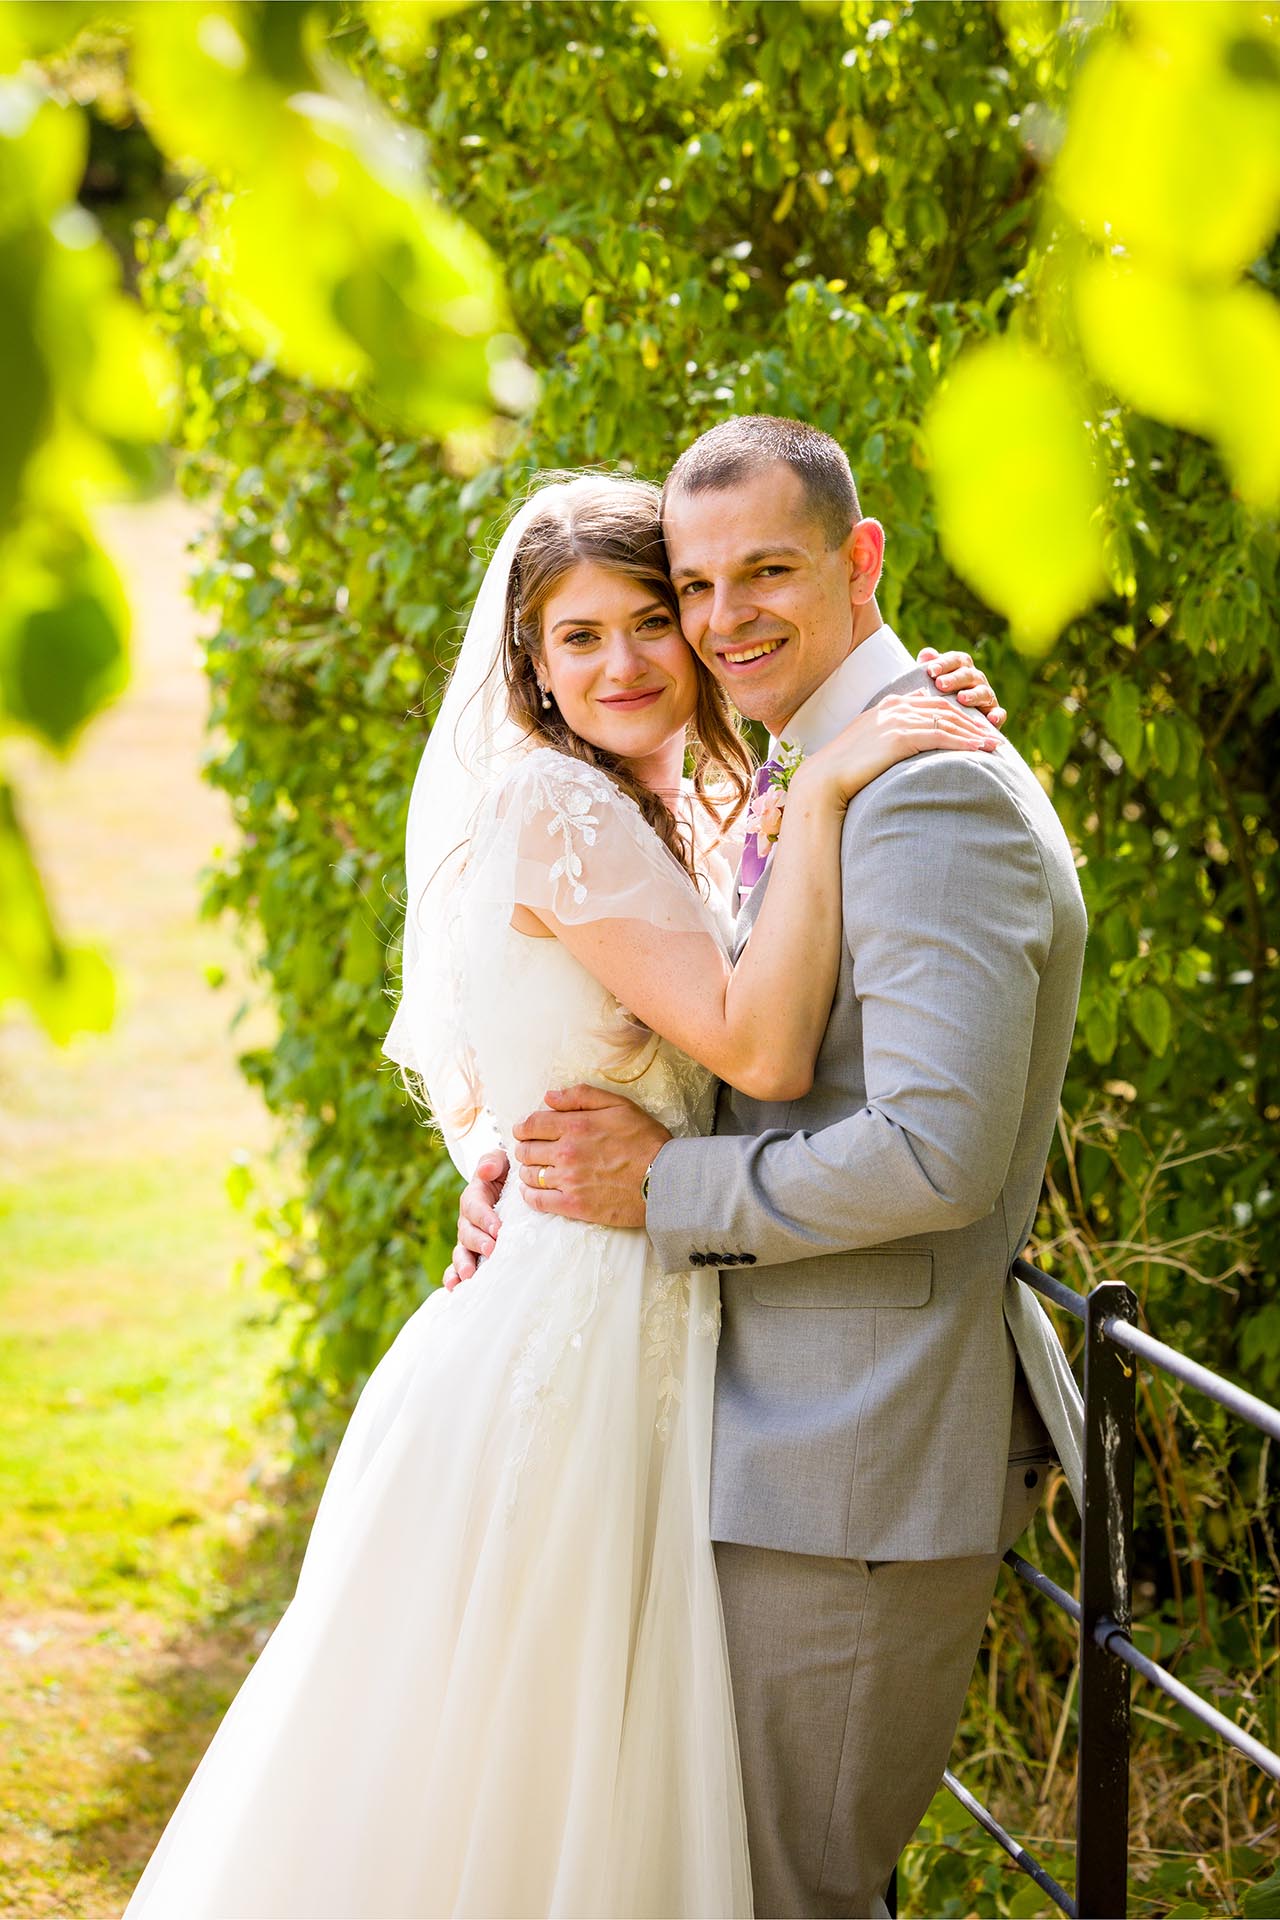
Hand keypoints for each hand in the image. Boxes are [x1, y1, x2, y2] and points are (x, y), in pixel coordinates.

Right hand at [442, 1150, 508, 1289]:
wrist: (510, 1183)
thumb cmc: (507, 1171)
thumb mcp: (500, 1160)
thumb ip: (492, 1162)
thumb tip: (485, 1171)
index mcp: (474, 1196)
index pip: (475, 1207)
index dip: (485, 1218)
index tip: (498, 1229)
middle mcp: (468, 1219)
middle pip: (467, 1232)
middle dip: (478, 1243)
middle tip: (491, 1250)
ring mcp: (469, 1238)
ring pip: (461, 1251)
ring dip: (463, 1264)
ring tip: (468, 1275)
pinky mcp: (473, 1252)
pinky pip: (458, 1266)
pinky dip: (454, 1277)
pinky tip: (455, 1289)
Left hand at [513, 1085, 671, 1228]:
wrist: (665, 1179)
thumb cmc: (646, 1140)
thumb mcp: (619, 1105)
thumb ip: (581, 1096)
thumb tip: (549, 1097)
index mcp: (575, 1126)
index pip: (531, 1125)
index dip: (523, 1127)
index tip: (524, 1130)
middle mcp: (566, 1153)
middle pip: (526, 1150)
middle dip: (525, 1148)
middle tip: (531, 1150)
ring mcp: (568, 1181)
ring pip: (529, 1175)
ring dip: (528, 1170)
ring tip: (536, 1169)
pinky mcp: (574, 1205)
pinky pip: (538, 1201)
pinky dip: (530, 1195)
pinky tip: (534, 1191)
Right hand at [797, 687, 996, 809]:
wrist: (825, 779)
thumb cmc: (846, 768)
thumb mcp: (870, 742)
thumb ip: (892, 730)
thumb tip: (912, 730)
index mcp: (889, 705)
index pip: (934, 703)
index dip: (959, 715)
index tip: (977, 728)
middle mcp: (895, 707)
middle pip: (945, 709)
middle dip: (973, 722)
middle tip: (994, 736)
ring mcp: (897, 720)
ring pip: (946, 721)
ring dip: (973, 733)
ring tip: (994, 745)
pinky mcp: (900, 737)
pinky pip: (940, 736)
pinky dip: (962, 742)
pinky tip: (978, 750)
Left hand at [918, 647, 1007, 730]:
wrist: (953, 718)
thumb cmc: (938, 693)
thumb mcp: (932, 679)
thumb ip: (929, 666)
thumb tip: (927, 655)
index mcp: (961, 666)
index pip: (955, 659)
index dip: (944, 663)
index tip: (931, 670)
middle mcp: (976, 678)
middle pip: (967, 675)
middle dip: (954, 679)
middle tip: (940, 684)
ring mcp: (986, 695)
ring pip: (983, 692)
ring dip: (973, 695)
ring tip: (962, 698)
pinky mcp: (993, 713)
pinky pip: (998, 713)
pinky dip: (997, 715)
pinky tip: (991, 719)